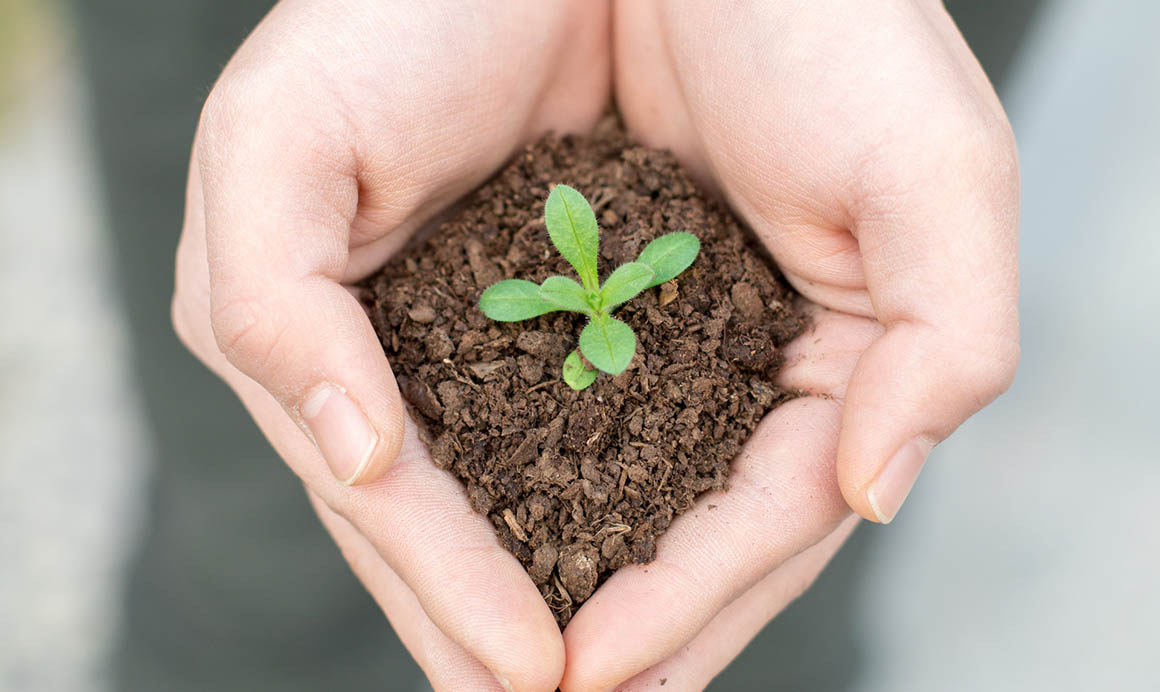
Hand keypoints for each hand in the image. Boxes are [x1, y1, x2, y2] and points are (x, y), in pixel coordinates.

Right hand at [171, 1, 610, 688]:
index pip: (393, 499)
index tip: (527, 674)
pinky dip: (667, 501)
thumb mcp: (274, 142)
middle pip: (477, 523)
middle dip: (515, 624)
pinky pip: (652, 423)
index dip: (452, 590)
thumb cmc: (390, 12)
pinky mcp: (626, 299)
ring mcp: (531, 334)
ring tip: (634, 684)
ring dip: (607, 592)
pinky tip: (685, 573)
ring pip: (564, 493)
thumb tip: (358, 460)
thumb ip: (268, 304)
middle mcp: (438, 353)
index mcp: (345, 337)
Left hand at [559, 1, 1018, 688]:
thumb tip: (870, 497)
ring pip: (607, 485)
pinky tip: (463, 537)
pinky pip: (534, 403)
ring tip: (492, 667)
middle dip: (625, 630)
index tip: (597, 673)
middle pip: (686, 528)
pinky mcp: (572, 286)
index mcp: (838, 358)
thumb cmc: (836, 27)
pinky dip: (506, 476)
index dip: (693, 603)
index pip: (771, 517)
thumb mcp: (936, 170)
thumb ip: (944, 344)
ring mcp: (659, 332)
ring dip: (555, 578)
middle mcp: (743, 362)